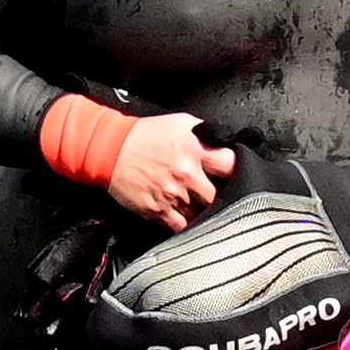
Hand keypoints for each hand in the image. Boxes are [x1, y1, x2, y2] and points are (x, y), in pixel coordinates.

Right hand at [109, 112, 236, 226]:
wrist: (111, 148)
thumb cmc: (147, 134)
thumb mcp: (181, 123)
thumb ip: (206, 135)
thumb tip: (225, 143)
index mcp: (196, 150)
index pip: (231, 165)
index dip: (237, 170)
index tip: (234, 174)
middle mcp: (187, 174)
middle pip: (220, 196)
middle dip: (223, 196)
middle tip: (222, 196)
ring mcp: (173, 195)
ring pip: (203, 214)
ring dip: (205, 212)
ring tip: (203, 206)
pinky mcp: (158, 211)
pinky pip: (182, 226)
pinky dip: (188, 225)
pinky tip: (189, 218)